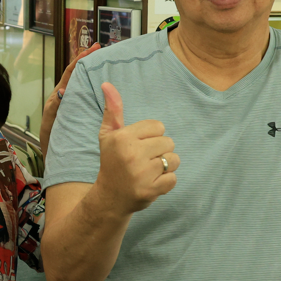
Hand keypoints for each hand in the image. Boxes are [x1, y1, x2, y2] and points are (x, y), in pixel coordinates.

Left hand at [40, 42, 101, 152]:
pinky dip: (98, 89)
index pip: (71, 73)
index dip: (80, 60)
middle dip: (89, 61)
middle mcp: (67, 96)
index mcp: (59, 95)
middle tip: (103, 51)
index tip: (92, 49)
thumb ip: (55, 106)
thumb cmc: (50, 137)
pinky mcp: (81, 111)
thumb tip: (63, 91)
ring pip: (85, 84)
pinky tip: (110, 89)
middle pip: (79, 74)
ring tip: (108, 65)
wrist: (53, 154)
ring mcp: (75, 103)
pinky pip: (90, 96)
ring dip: (94, 74)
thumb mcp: (50, 120)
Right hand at [93, 83, 178, 213]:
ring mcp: (142, 173)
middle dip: (160, 151)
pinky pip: (173, 179)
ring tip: (149, 171)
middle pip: (168, 142)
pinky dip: (166, 182)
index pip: (158, 126)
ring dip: (165, 166)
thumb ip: (113, 110)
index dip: (151, 136)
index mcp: (123, 137)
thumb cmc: (111, 161)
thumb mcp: (108, 135)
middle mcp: (132, 153)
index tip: (139, 146)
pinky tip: (152, 183)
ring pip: (173, 160)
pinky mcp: (151, 190)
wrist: (109, 197)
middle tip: (144, 160)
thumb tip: (107, 84)